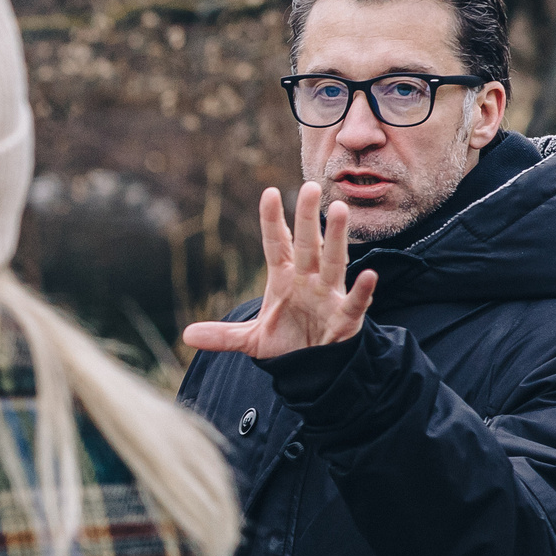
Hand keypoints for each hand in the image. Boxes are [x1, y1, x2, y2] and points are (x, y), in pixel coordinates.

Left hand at [182, 182, 377, 359]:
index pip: (277, 243)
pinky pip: (354, 302)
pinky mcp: (345, 318)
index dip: (272, 220)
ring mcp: (328, 296)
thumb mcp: (251, 340)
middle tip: (310, 187)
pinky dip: (362, 291)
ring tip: (340, 211)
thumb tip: (186, 335)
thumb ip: (222, 336)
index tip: (269, 193)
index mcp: (284, 277)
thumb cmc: (288, 343)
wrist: (313, 369)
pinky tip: (369, 276)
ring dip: (336, 238)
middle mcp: (308, 280)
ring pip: (334, 262)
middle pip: (308, 244)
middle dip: (308, 217)